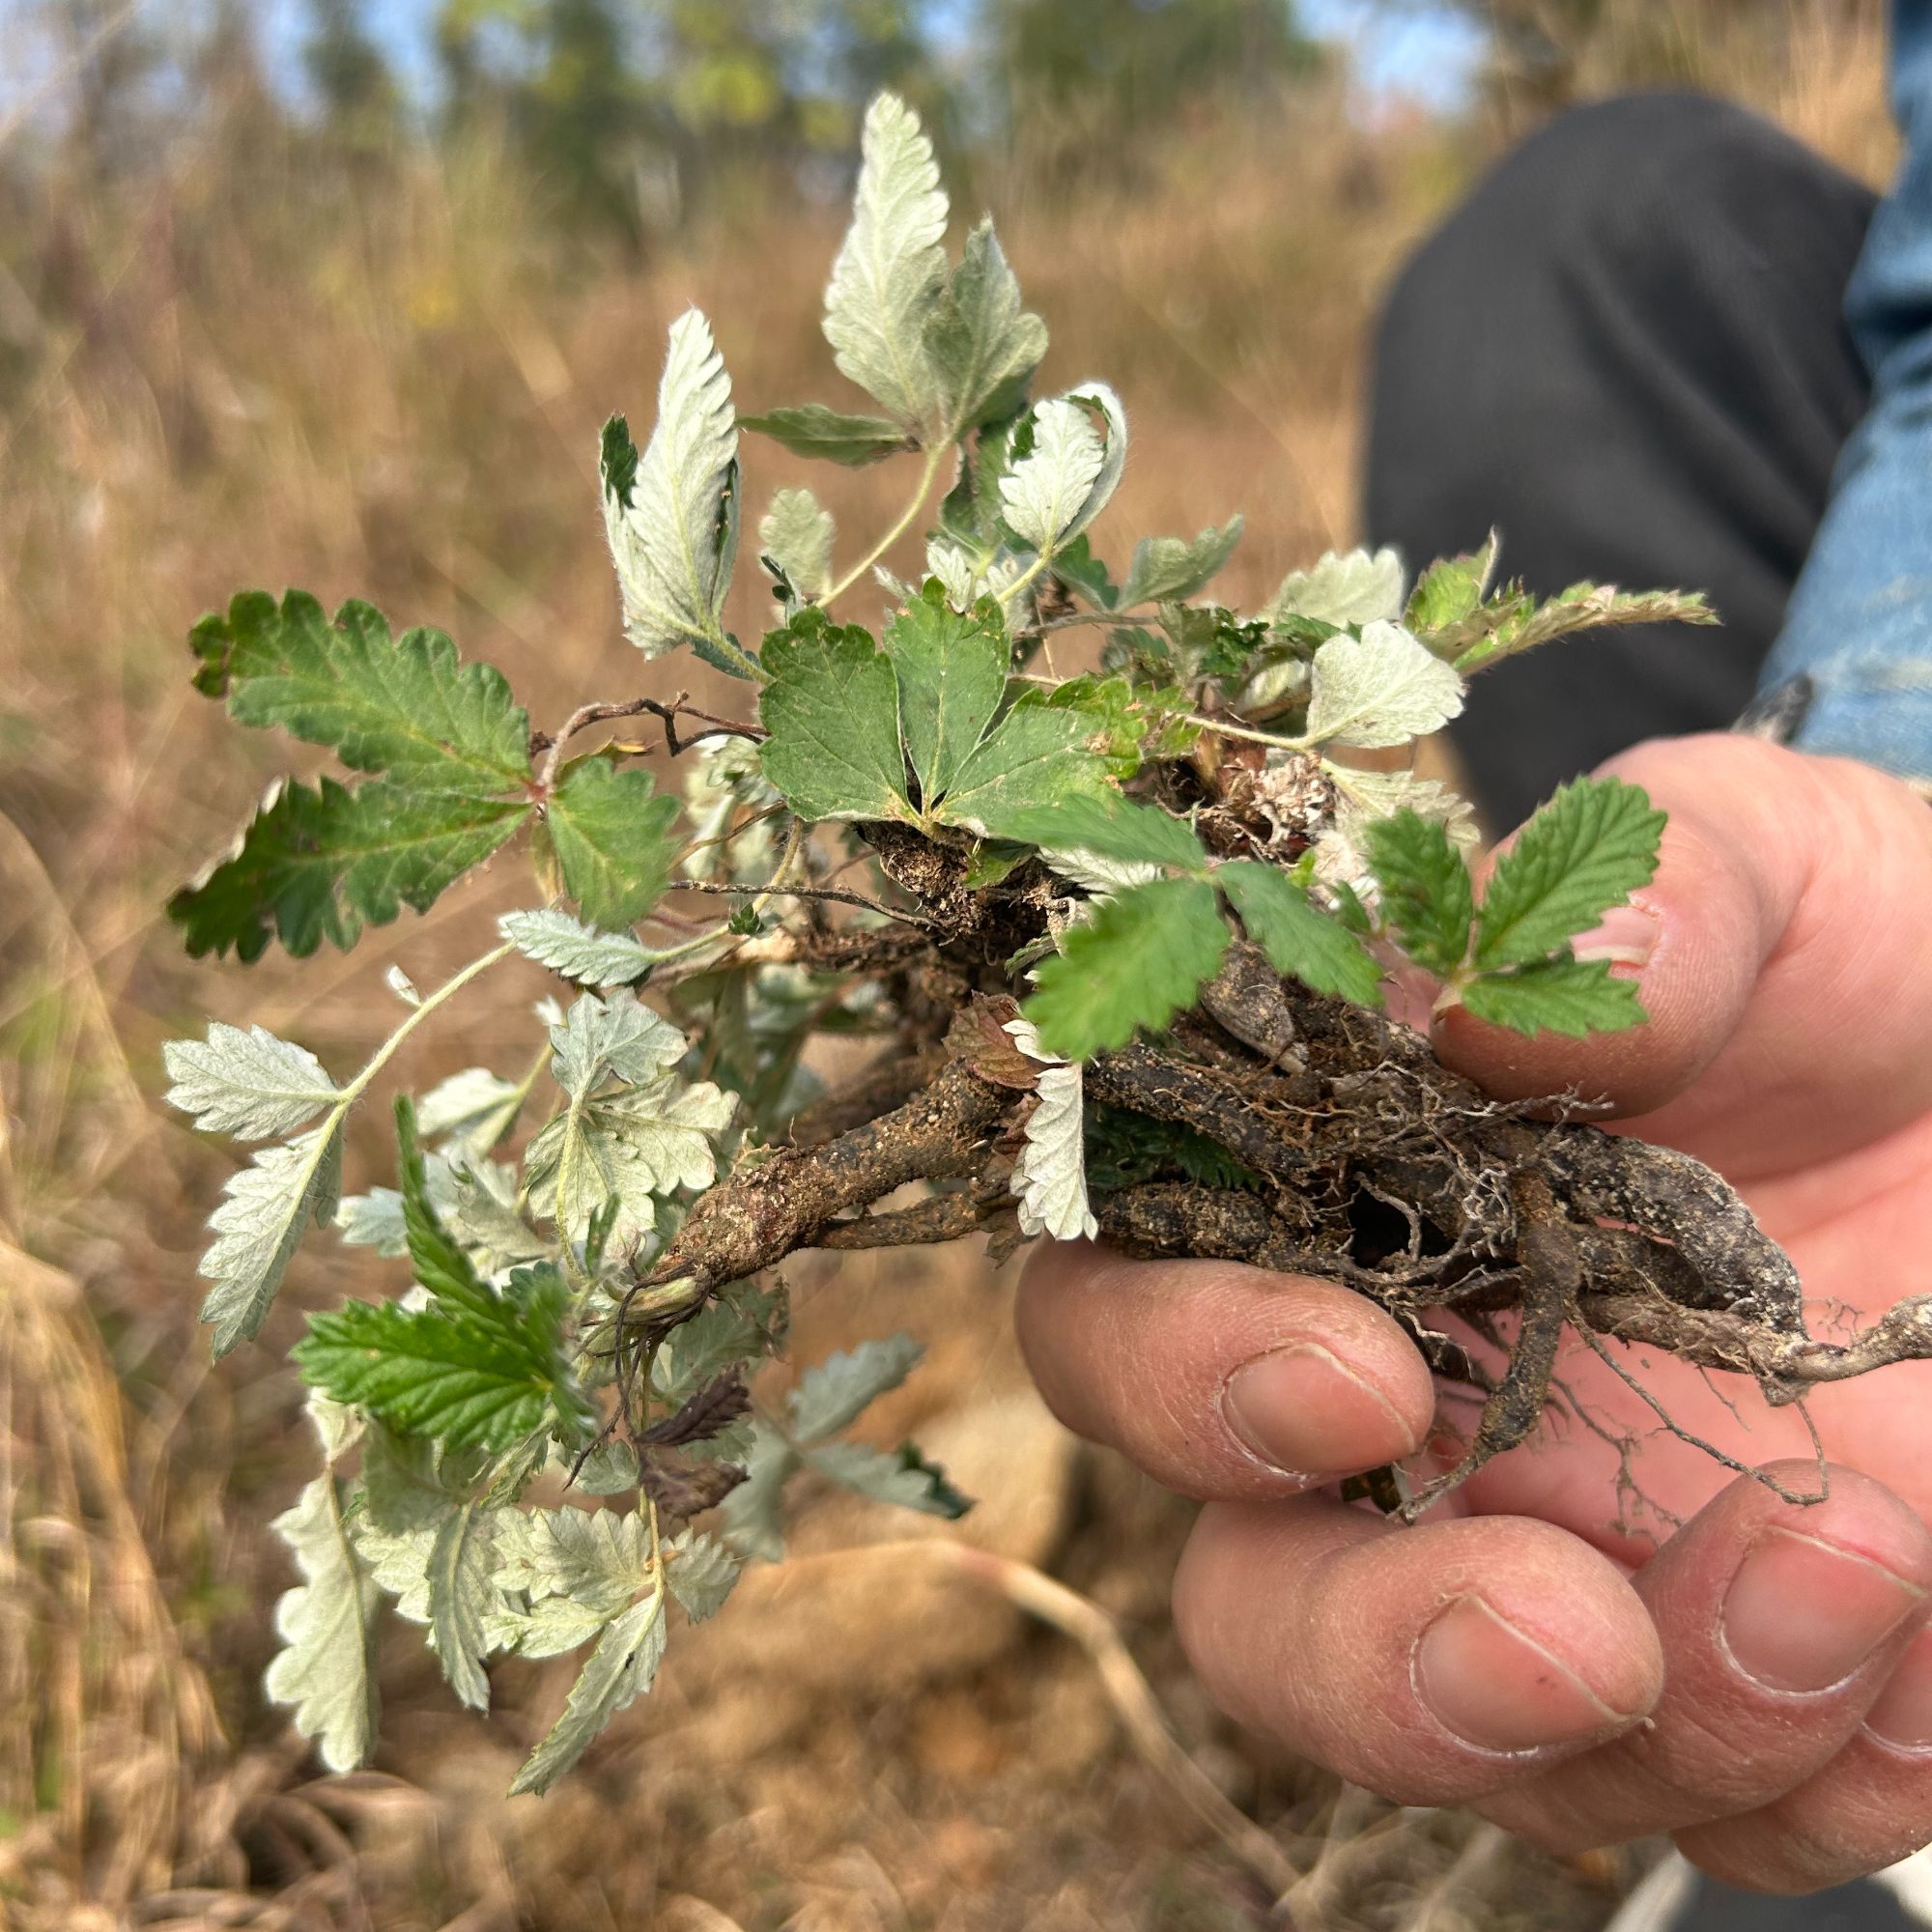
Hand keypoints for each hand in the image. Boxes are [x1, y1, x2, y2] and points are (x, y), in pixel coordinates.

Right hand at [1017, 734, 1931, 1891]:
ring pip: (1485, 1746)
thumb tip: (1476, 1009)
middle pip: (1256, 1600)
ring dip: (1652, 1724)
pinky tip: (1918, 1650)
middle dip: (1364, 1652)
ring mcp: (1569, 1553)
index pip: (1135, 1309)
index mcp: (1339, 1203)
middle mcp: (1409, 1408)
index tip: (1351, 1381)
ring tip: (1853, 1573)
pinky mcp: (1735, 1659)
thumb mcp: (1771, 875)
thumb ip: (1641, 903)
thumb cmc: (1843, 952)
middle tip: (1555, 1632)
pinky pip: (1720, 1806)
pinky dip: (1811, 1769)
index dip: (1177, 1369)